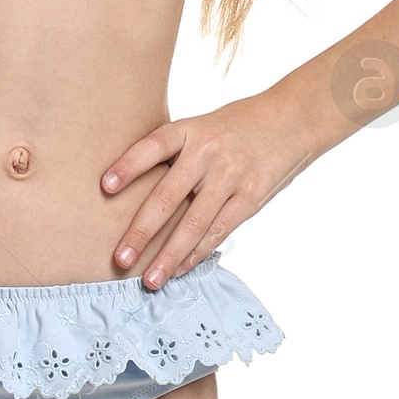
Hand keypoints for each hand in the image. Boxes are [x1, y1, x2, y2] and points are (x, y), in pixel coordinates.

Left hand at [101, 90, 312, 286]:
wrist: (292, 119)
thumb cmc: (237, 126)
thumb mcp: (202, 125)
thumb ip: (176, 153)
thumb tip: (136, 190)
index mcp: (191, 129)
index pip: (153, 146)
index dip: (128, 166)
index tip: (105, 186)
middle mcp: (208, 152)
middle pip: (168, 196)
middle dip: (142, 231)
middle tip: (120, 259)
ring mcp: (231, 176)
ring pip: (194, 223)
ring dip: (170, 255)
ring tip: (150, 280)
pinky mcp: (251, 196)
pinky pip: (218, 231)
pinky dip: (197, 253)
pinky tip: (180, 269)